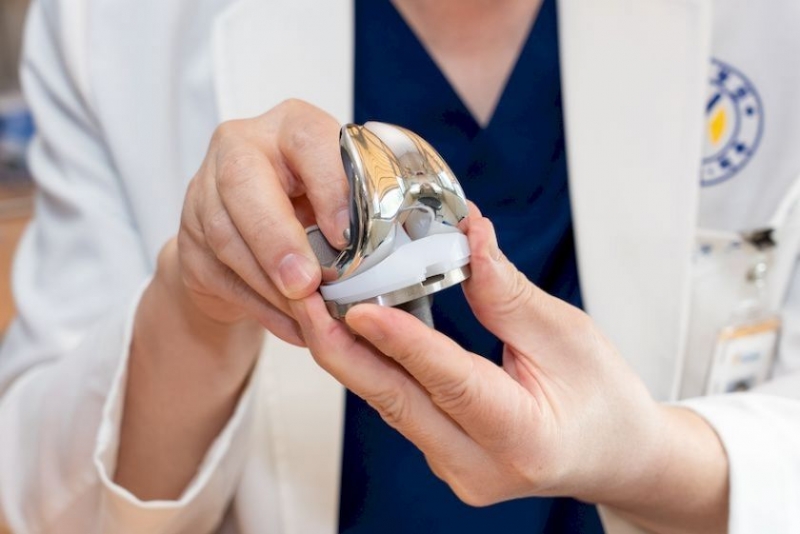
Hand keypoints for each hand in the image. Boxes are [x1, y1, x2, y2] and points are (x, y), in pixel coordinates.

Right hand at [171, 99, 349, 344]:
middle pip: (242, 182)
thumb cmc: (313, 206)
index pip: (306, 139)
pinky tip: (294, 327)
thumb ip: (360, 213)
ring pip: (227, 236)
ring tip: (307, 315)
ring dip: (270, 285)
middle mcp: (240, 147)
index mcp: (291, 126)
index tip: (346, 235)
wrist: (257, 231)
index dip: (327, 186)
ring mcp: (205, 192)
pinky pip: (222, 277)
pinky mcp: (190, 240)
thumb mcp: (343, 195)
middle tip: (306, 283)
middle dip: (277, 239)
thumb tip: (389, 262)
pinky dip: (263, 308)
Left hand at [292, 205, 727, 532]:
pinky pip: (398, 408)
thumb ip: (508, 293)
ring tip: (319, 305)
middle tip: (304, 299)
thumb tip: (467, 235)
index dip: (401, 342)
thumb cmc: (604, 400)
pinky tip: (355, 333)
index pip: (449, 382)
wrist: (614, 456)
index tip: (358, 308)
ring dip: (352, 354)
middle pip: (397, 401)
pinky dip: (376, 367)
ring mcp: (455, 468)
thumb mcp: (568, 336)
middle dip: (343, 348)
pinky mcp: (443, 458)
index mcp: (521, 437)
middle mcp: (478, 465)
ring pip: (389, 404)